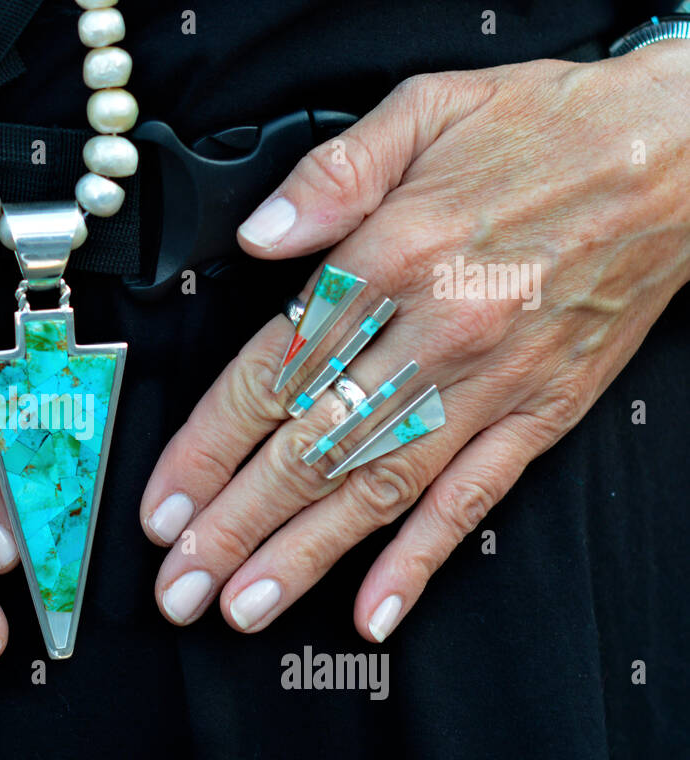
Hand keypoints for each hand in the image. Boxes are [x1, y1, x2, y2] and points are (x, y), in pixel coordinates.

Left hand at [140, 41, 689, 640]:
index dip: (208, 448)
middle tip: (180, 586)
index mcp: (393, 256)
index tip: (164, 503)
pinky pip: (473, 499)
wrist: (677, 154)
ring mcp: (491, 382)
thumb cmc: (547, 131)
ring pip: (379, 487)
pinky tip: (376, 608)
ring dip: (304, 556)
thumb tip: (262, 232)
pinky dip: (422, 559)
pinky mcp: (542, 412)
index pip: (273, 373)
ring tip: (243, 607)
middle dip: (234, 526)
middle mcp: (437, 331)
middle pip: (312, 447)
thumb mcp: (426, 107)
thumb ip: (331, 174)